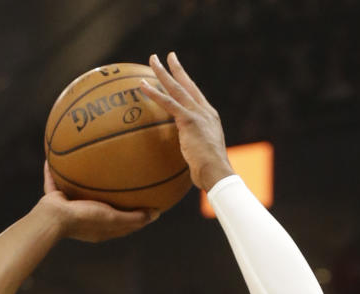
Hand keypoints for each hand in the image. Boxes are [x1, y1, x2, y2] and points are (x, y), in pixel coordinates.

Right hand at [40, 162, 158, 242]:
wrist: (54, 219)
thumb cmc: (84, 219)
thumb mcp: (113, 218)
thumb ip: (134, 218)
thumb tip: (157, 214)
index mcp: (100, 228)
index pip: (121, 223)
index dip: (135, 216)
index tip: (147, 203)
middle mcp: (85, 219)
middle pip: (102, 206)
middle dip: (111, 195)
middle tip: (124, 180)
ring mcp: (69, 209)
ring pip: (77, 191)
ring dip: (83, 179)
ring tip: (89, 163)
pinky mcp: (55, 199)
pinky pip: (55, 181)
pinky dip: (55, 170)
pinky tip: (56, 155)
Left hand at [140, 52, 231, 193]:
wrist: (217, 173)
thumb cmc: (210, 172)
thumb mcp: (203, 156)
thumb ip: (195, 148)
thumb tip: (189, 157)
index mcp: (210, 118)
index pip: (196, 96)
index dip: (188, 83)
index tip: (180, 73)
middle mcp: (205, 112)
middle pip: (188, 85)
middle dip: (177, 69)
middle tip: (168, 55)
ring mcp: (197, 114)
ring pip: (177, 88)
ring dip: (163, 73)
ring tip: (152, 59)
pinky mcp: (188, 120)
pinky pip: (168, 103)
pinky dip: (154, 93)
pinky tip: (142, 85)